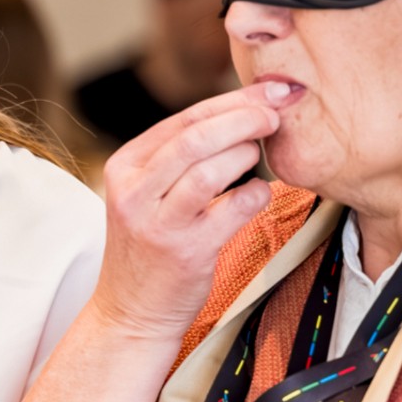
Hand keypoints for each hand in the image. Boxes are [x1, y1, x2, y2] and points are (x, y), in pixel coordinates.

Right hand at [93, 84, 288, 343]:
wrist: (130, 310)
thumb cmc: (150, 245)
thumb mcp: (147, 193)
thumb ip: (179, 157)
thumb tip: (240, 112)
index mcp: (124, 166)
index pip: (181, 119)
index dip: (230, 101)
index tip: (269, 91)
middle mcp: (134, 191)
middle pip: (194, 138)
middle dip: (243, 118)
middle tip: (277, 113)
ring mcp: (156, 222)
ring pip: (208, 170)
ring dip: (246, 154)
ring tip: (263, 152)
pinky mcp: (184, 252)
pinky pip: (230, 211)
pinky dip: (254, 194)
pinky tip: (260, 192)